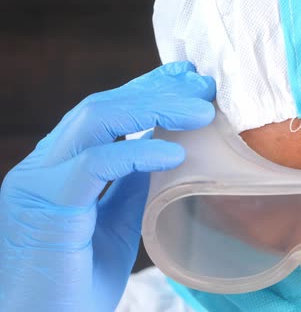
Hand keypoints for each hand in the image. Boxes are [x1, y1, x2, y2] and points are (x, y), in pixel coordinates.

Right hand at [0, 62, 215, 311]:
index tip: (188, 78)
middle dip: (156, 90)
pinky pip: (95, 165)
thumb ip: (131, 182)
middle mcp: (46, 164)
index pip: (106, 111)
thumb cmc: (77, 279)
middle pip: (102, 106)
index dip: (147, 87)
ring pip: (96, 120)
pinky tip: (174, 153)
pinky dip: (138, 153)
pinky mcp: (45, 205)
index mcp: (61, 165)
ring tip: (201, 111)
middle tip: (203, 85)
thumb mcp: (115, 221)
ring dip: (153, 108)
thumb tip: (164, 147)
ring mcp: (40, 181)